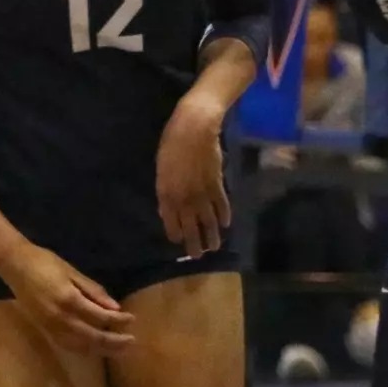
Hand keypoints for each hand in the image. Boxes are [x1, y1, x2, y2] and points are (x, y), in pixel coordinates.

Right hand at [0, 241, 135, 355]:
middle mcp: (61, 317)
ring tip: (119, 350)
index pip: (101, 317)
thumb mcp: (71, 271)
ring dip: (102, 349)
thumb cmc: (44, 262)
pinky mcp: (45, 328)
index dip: (119, 320)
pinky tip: (94, 348)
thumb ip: (93, 291)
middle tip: (132, 341)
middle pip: (93, 337)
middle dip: (115, 341)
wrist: (14, 265)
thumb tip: (115, 308)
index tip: (132, 319)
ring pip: (81, 345)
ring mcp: (51, 325)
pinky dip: (84, 349)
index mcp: (70, 300)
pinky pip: (68, 344)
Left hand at [156, 94, 230, 258]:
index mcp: (166, 192)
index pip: (171, 220)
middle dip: (194, 242)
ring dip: (212, 235)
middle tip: (197, 256)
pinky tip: (226, 225)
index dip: (175, 232)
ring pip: (208, 219)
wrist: (194, 129)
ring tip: (214, 247)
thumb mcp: (161, 167)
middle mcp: (185, 197)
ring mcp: (203, 192)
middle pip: (190, 225)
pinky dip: (224, 215)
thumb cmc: (171, 144)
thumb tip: (166, 207)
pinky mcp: (218, 183)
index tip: (178, 241)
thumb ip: (165, 189)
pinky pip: (222, 204)